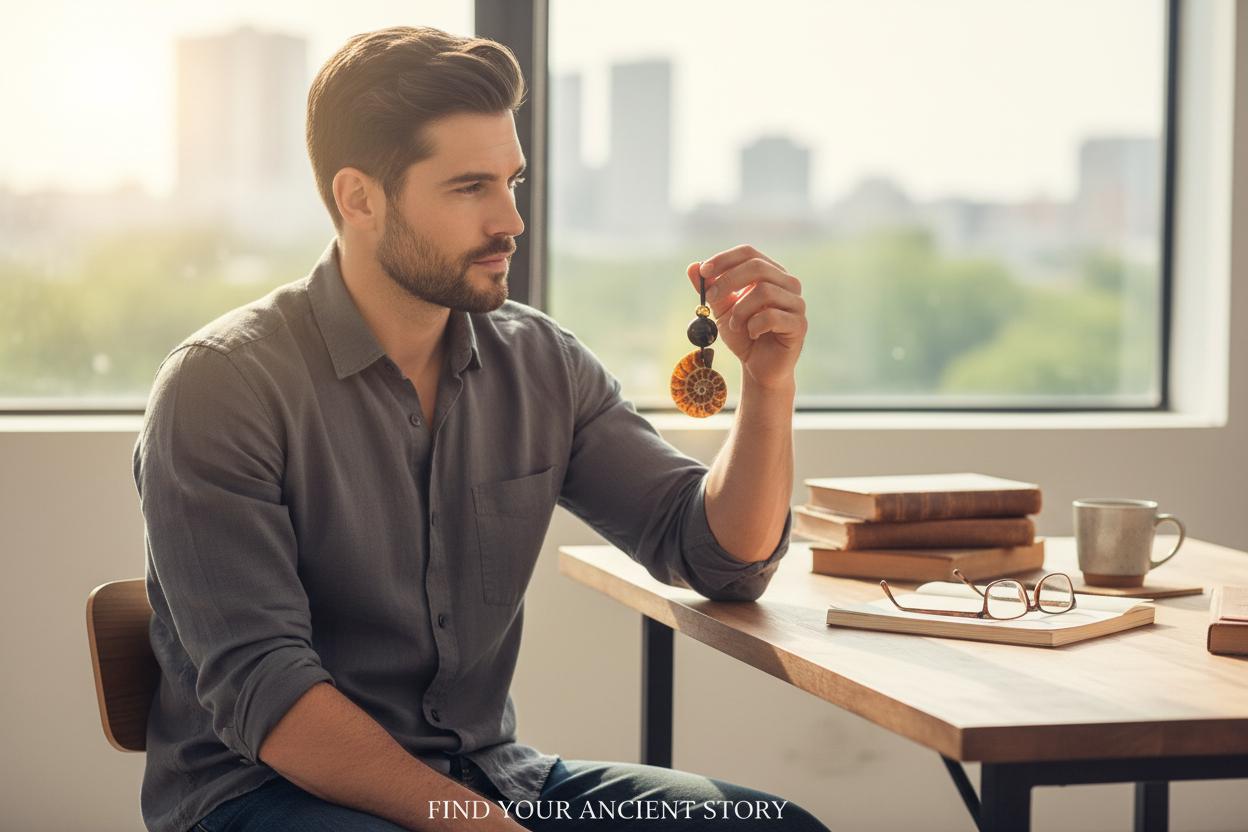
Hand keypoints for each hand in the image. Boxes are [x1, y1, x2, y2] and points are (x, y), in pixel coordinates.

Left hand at [686, 245, 805, 390]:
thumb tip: (693, 266)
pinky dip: (753, 326)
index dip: (724, 259)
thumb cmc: (743, 334)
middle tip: (711, 298)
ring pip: (764, 291)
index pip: (749, 253)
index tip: (703, 272)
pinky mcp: (799, 324)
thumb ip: (710, 288)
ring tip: (734, 325)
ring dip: (740, 310)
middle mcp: (788, 283)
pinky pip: (771, 316)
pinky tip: (752, 334)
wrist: (758, 367)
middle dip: (728, 281)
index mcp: (770, 273)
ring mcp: (796, 303)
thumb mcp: (721, 309)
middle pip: (757, 267)